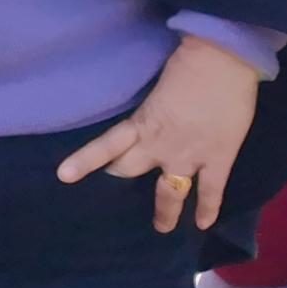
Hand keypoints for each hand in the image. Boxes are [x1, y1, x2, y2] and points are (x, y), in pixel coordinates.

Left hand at [58, 35, 261, 232]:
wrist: (223, 59)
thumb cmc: (187, 65)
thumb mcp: (157, 90)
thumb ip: (151, 111)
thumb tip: (152, 118)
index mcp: (142, 124)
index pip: (106, 146)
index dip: (85, 162)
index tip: (64, 176)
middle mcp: (160, 145)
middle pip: (131, 171)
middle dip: (122, 182)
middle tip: (116, 201)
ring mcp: (190, 156)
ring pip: (170, 193)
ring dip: (165, 212)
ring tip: (162, 228)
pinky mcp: (219, 158)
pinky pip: (211, 191)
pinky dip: (208, 209)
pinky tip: (203, 224)